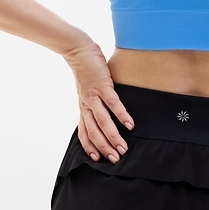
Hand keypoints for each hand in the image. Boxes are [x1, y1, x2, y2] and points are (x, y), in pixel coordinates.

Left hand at [63, 41, 133, 163]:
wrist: (78, 51)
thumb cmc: (86, 69)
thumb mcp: (87, 89)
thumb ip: (95, 100)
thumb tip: (105, 108)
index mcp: (83, 107)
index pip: (84, 132)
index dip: (89, 146)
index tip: (98, 158)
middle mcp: (86, 105)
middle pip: (94, 131)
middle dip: (105, 147)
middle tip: (116, 158)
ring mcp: (94, 96)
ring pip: (102, 121)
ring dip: (112, 136)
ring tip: (123, 147)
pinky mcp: (103, 86)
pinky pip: (113, 104)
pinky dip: (121, 115)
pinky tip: (130, 124)